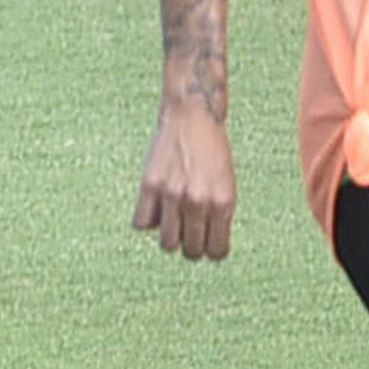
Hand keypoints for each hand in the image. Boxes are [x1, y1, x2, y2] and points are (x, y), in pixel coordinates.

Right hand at [132, 109, 236, 261]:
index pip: (216, 252)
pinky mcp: (150, 185)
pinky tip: (155, 207)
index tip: (207, 242)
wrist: (193, 116)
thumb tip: (204, 248)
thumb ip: (218, 215)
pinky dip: (147, 220)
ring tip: (172, 222)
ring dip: (169, 238)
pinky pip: (142, 224)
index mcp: (223, 202)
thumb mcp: (226, 185)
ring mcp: (173, 194)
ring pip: (167, 244)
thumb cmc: (213, 152)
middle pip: (191, 252)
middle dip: (190, 247)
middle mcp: (199, 201)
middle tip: (189, 232)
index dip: (211, 251)